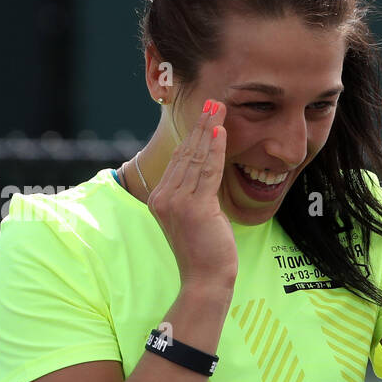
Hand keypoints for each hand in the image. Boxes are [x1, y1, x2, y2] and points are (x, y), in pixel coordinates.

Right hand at [145, 100, 237, 290]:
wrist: (205, 280)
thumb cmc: (205, 253)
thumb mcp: (197, 218)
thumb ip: (196, 195)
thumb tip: (206, 173)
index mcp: (160, 199)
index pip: (179, 160)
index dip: (193, 136)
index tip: (205, 115)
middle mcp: (164, 198)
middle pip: (185, 154)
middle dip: (201, 125)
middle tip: (213, 101)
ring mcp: (177, 202)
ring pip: (196, 158)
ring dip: (209, 130)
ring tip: (219, 108)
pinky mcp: (194, 208)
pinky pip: (207, 171)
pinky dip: (215, 149)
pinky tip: (221, 131)